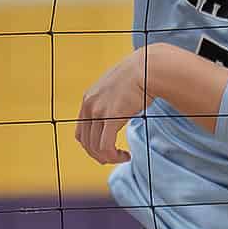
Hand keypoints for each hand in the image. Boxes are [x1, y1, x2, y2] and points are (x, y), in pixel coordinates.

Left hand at [75, 49, 157, 165]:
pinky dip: (113, 156)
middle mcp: (89, 105)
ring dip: (108, 157)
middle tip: (114, 159)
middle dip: (99, 155)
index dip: (91, 147)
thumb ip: (111, 102)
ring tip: (122, 157)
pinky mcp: (111, 116)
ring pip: (95, 147)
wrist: (146, 69)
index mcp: (88, 100)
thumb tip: (119, 113)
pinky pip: (106, 145)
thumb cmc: (138, 78)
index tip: (105, 151)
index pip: (81, 133)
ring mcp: (99, 111)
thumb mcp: (117, 90)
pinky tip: (125, 156)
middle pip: (86, 142)